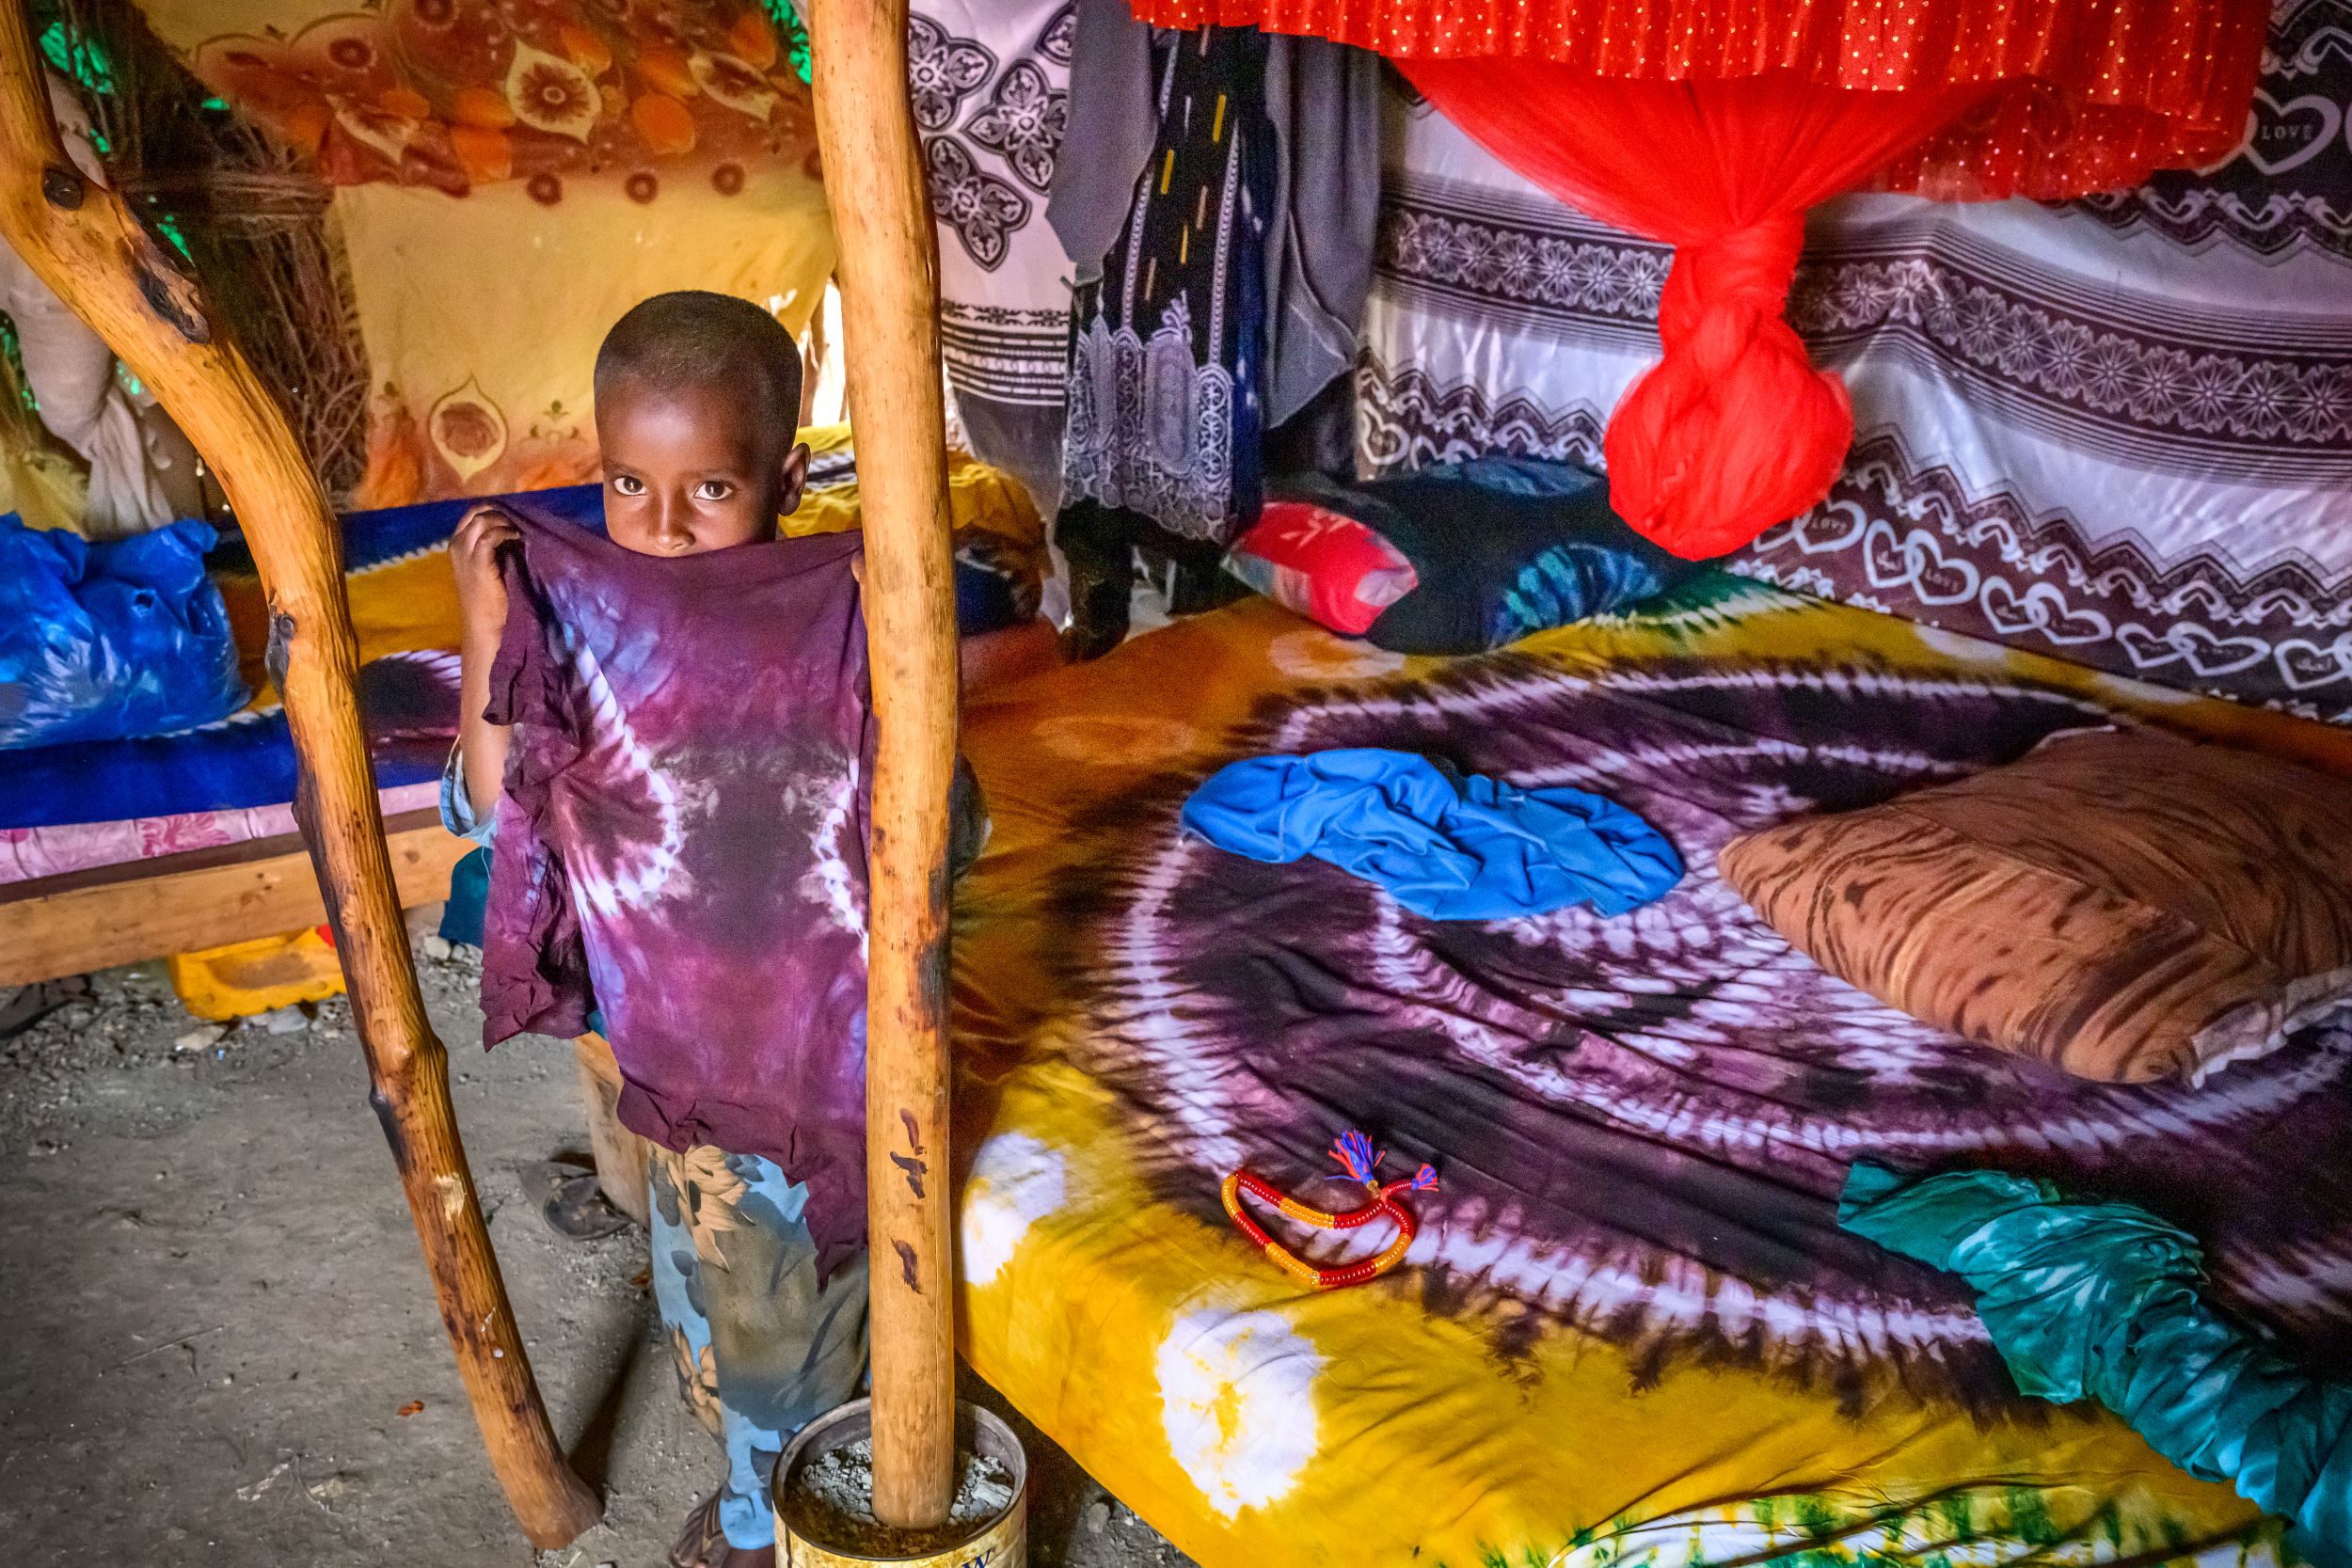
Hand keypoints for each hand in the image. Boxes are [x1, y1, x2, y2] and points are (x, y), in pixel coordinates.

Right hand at [451, 503, 519, 639]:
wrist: (484, 624)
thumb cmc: (489, 599)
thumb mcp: (487, 567)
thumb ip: (493, 548)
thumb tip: (514, 527)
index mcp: (457, 545)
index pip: (472, 515)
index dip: (494, 510)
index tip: (514, 515)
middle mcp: (457, 545)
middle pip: (476, 513)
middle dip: (500, 511)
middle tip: (520, 519)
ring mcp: (464, 553)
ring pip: (480, 520)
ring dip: (503, 520)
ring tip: (519, 529)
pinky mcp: (477, 563)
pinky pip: (489, 536)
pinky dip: (504, 532)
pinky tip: (517, 538)